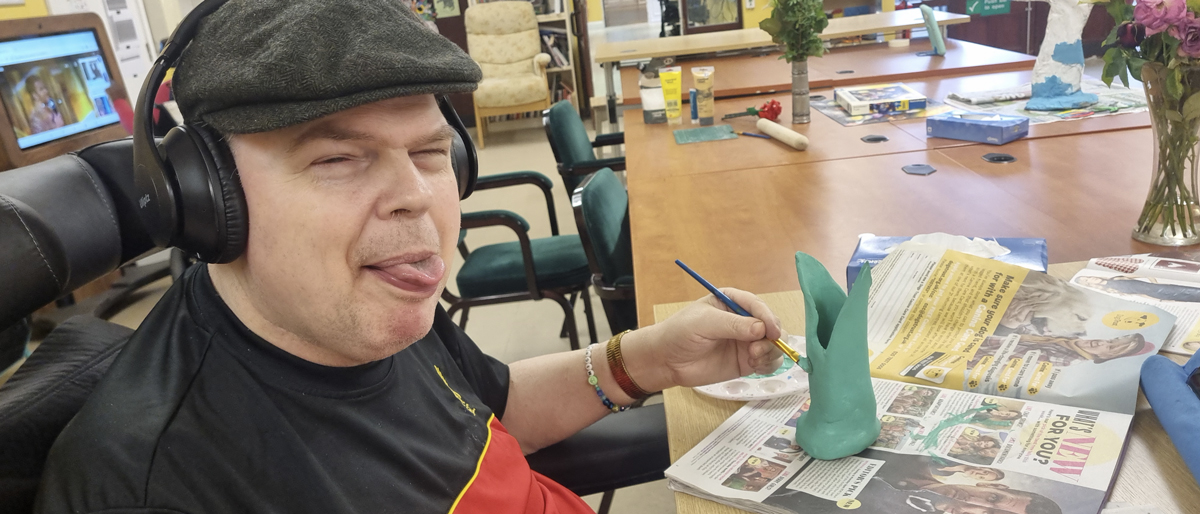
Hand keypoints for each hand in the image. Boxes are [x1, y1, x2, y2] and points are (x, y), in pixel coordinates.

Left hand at [622, 288, 785, 391]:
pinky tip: (757, 366)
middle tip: (757, 350)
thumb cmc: (679, 333)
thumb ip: (733, 325)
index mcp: (732, 301)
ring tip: (754, 359)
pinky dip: (769, 364)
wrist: (666, 360)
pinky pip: (768, 361)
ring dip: (770, 351)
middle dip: (771, 337)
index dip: (768, 318)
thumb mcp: (704, 323)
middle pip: (771, 325)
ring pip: (773, 344)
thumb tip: (762, 329)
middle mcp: (743, 320)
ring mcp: (746, 341)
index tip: (771, 331)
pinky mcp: (746, 361)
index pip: (758, 306)